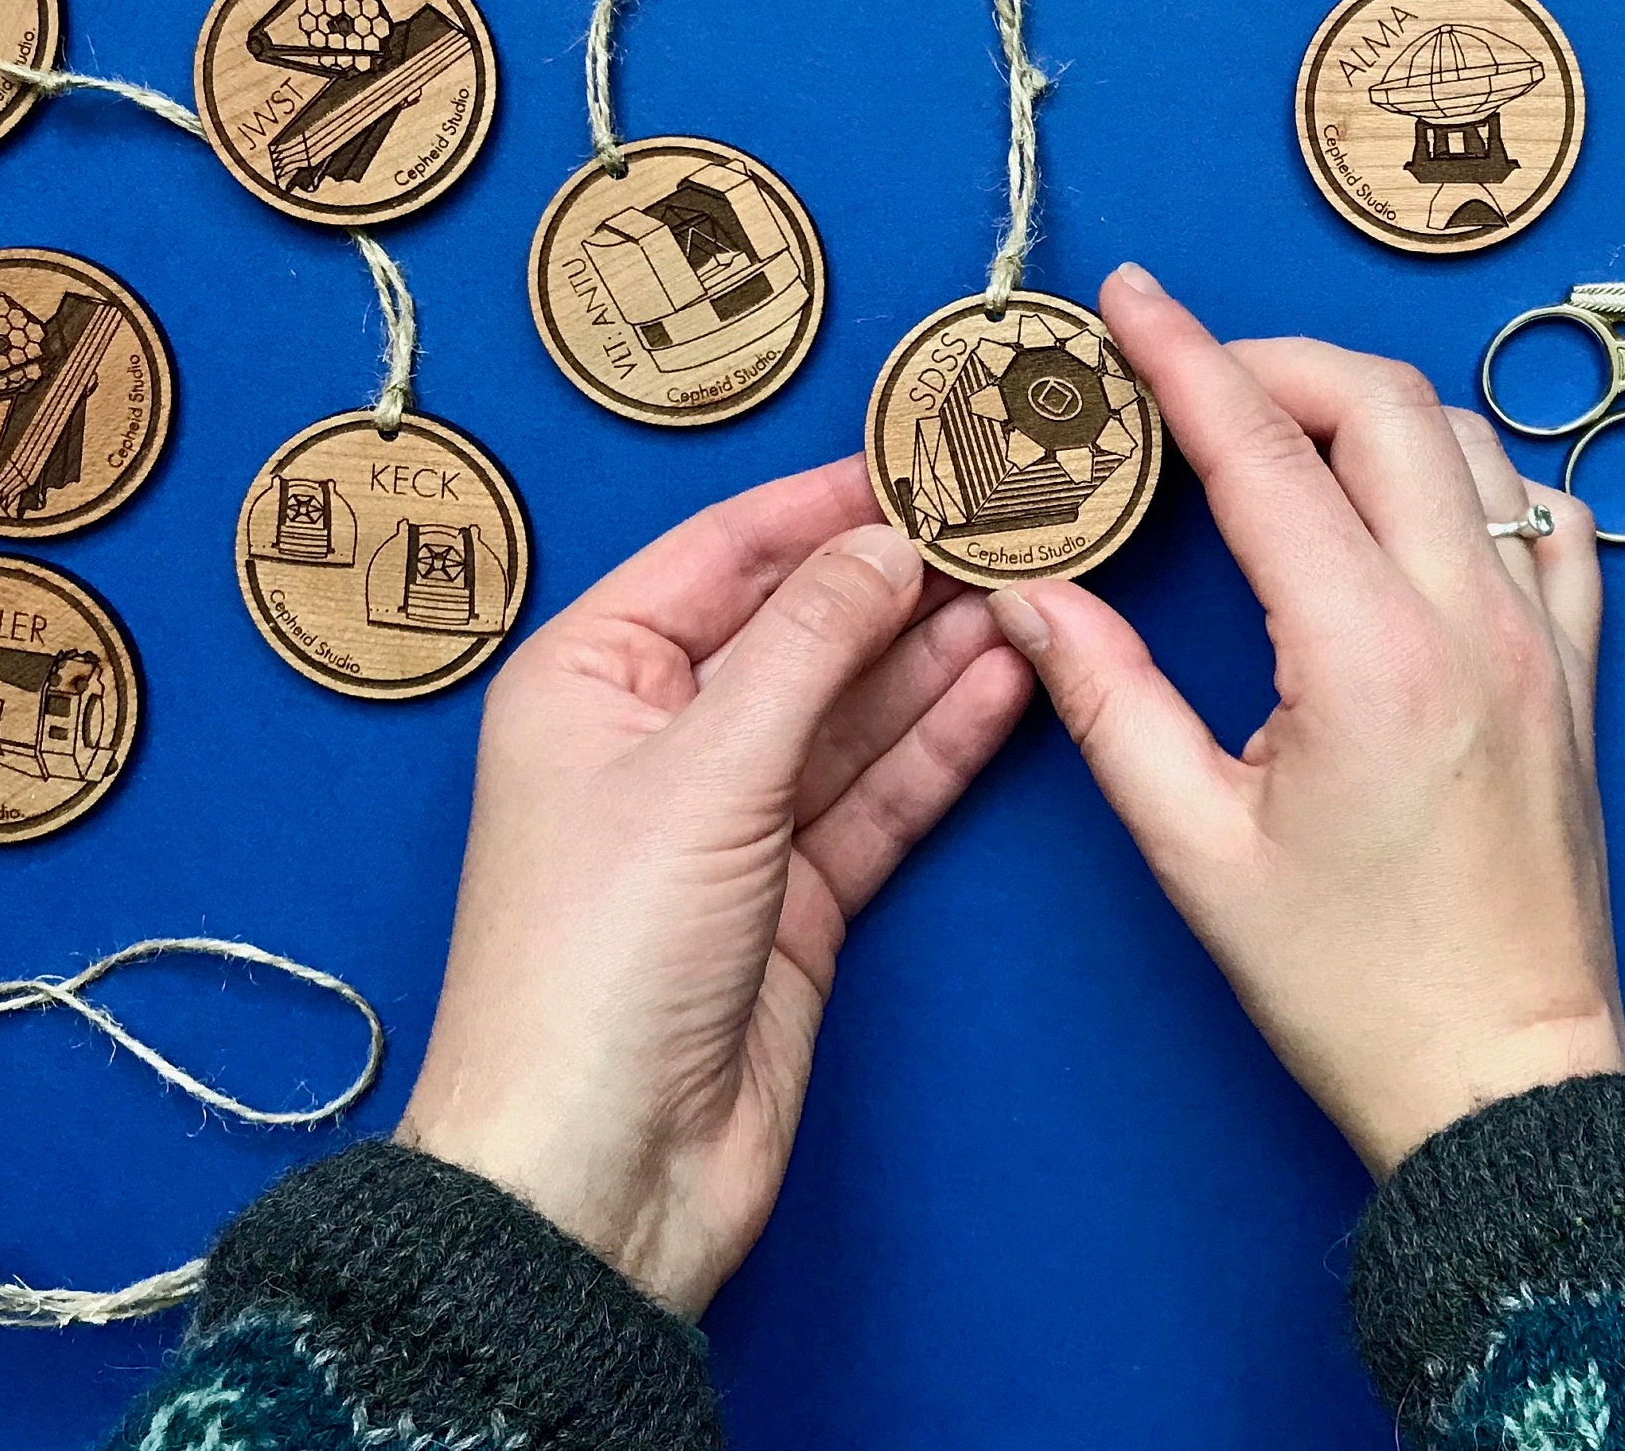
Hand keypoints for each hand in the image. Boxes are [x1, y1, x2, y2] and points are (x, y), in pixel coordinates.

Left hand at [401, 459, 1035, 1314]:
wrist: (597, 1174)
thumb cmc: (595, 961)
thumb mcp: (705, 769)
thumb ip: (809, 643)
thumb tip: (888, 538)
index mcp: (589, 676)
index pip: (725, 551)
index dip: (829, 500)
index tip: (929, 450)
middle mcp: (658, 734)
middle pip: (800, 625)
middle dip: (901, 575)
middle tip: (1010, 513)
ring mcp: (731, 818)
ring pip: (852, 708)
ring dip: (937, 651)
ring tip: (1035, 584)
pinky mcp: (795, 894)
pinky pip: (878, 791)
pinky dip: (942, 740)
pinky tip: (1008, 681)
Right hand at [988, 266, 1624, 1178]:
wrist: (1506, 1080)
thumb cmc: (1348, 986)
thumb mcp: (1195, 849)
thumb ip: (1107, 701)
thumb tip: (1031, 593)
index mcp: (1366, 652)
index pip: (1263, 447)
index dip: (1182, 357)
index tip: (1125, 297)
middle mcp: (1468, 615)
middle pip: (1378, 401)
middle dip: (1270, 358)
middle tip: (1183, 373)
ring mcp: (1541, 636)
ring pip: (1468, 441)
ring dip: (1369, 408)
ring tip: (1280, 431)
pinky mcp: (1576, 672)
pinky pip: (1550, 520)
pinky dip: (1479, 477)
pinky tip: (1417, 503)